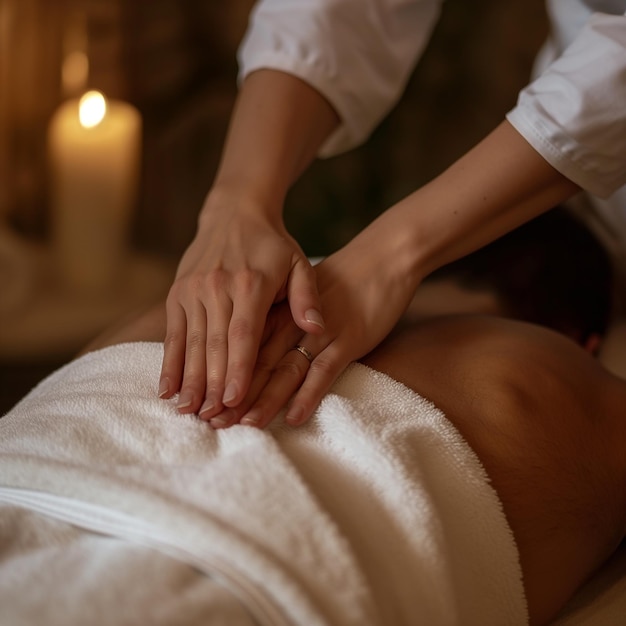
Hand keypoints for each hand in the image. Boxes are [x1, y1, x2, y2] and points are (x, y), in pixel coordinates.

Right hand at [158, 191, 324, 416]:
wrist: (235, 212)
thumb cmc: (273, 245)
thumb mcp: (299, 263)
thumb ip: (307, 297)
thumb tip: (317, 328)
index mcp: (251, 283)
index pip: (243, 334)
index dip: (237, 368)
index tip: (233, 400)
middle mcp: (217, 287)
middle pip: (214, 344)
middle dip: (212, 384)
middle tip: (212, 419)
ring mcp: (193, 290)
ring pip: (191, 342)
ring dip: (189, 379)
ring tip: (189, 412)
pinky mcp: (177, 293)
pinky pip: (173, 333)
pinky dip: (169, 363)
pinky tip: (167, 389)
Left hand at [210, 212, 421, 428]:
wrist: (381, 261)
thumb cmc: (338, 283)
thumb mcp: (297, 298)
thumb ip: (274, 320)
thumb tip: (246, 351)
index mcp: (276, 312)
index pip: (242, 348)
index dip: (222, 376)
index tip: (204, 402)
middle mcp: (292, 324)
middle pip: (258, 364)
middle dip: (234, 395)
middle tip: (212, 421)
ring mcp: (321, 333)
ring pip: (286, 370)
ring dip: (264, 399)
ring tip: (245, 424)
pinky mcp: (348, 340)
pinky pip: (325, 371)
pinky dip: (309, 395)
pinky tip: (294, 417)